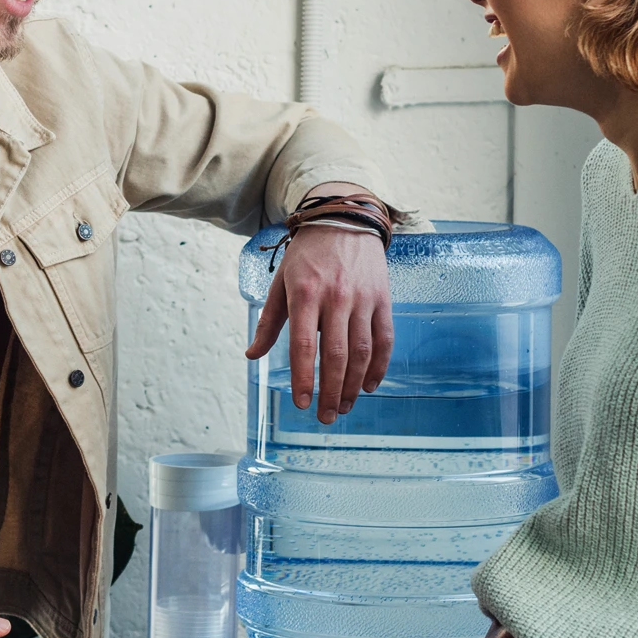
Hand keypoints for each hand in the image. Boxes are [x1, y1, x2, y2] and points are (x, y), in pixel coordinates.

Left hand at [245, 189, 393, 422]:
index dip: (303, 378)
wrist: (344, 220)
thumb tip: (252, 355)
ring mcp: (363, 299)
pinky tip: (368, 385)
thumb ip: (269, 322)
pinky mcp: (383, 299)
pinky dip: (379, 366)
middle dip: (330, 391)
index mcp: (305, 294)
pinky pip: (384, 339)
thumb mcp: (281, 283)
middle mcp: (336, 297)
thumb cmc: (307, 255)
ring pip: (361, 351)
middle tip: (325, 416)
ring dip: (353, 385)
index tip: (301, 403)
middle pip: (336, 355)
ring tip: (344, 406)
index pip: (303, 345)